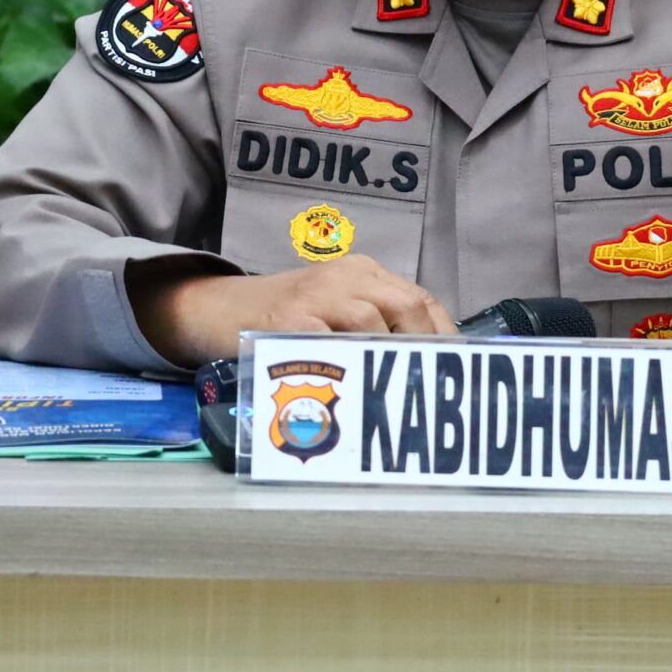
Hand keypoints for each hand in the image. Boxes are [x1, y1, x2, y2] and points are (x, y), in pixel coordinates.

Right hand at [130, 256, 455, 368]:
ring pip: (372, 322)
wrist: (210, 308)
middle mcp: (345, 277)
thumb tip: (422, 368)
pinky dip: (350, 367)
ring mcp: (315, 295)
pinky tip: (362, 393)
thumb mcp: (330, 311)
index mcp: (362, 273)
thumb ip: (371, 328)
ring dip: (393, 363)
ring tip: (407, 398)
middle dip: (428, 349)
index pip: (420, 297)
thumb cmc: (277, 319)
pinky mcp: (288, 318)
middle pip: (406, 306)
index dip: (446, 335)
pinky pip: (329, 343)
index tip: (461, 371)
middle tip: (438, 389)